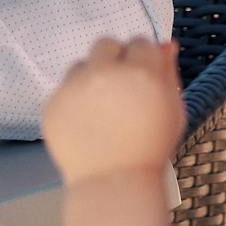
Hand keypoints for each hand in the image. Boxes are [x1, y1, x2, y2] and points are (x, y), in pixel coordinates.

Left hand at [43, 37, 184, 185]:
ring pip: (82, 64)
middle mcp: (104, 74)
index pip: (140, 43)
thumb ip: (169, 74)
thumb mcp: (173, 110)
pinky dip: (74, 99)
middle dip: (116, 59)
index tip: (143, 76)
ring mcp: (74, 88)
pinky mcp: (53, 102)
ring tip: (103, 107)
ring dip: (92, 76)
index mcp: (140, 74)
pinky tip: (87, 120)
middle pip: (106, 44)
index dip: (143, 60)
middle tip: (122, 87)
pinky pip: (64, 88)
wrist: (114, 181)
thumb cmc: (150, 148)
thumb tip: (165, 45)